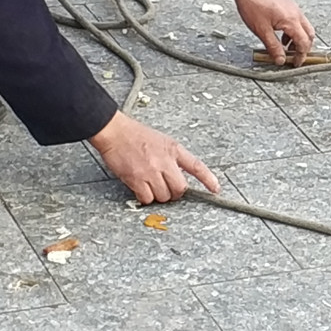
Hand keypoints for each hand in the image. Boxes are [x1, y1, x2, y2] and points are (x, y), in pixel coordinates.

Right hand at [89, 112, 218, 203]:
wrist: (115, 132)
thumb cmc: (136, 135)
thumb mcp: (162, 141)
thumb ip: (171, 157)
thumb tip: (177, 175)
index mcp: (174, 149)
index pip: (196, 166)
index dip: (208, 179)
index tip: (216, 189)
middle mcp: (165, 161)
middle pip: (180, 188)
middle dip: (174, 193)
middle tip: (167, 189)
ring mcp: (151, 171)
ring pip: (164, 196)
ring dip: (159, 196)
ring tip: (151, 186)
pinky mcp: (136, 179)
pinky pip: (147, 198)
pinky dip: (145, 198)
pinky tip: (141, 189)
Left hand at [229, 0, 314, 65]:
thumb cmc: (253, 3)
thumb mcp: (262, 31)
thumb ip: (273, 47)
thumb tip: (280, 59)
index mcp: (292, 21)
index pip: (303, 43)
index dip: (301, 56)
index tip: (295, 63)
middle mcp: (296, 14)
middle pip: (309, 35)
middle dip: (303, 48)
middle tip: (294, 57)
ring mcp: (293, 8)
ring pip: (304, 28)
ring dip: (298, 40)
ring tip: (285, 48)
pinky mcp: (288, 6)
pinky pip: (297, 21)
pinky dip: (293, 31)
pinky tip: (281, 36)